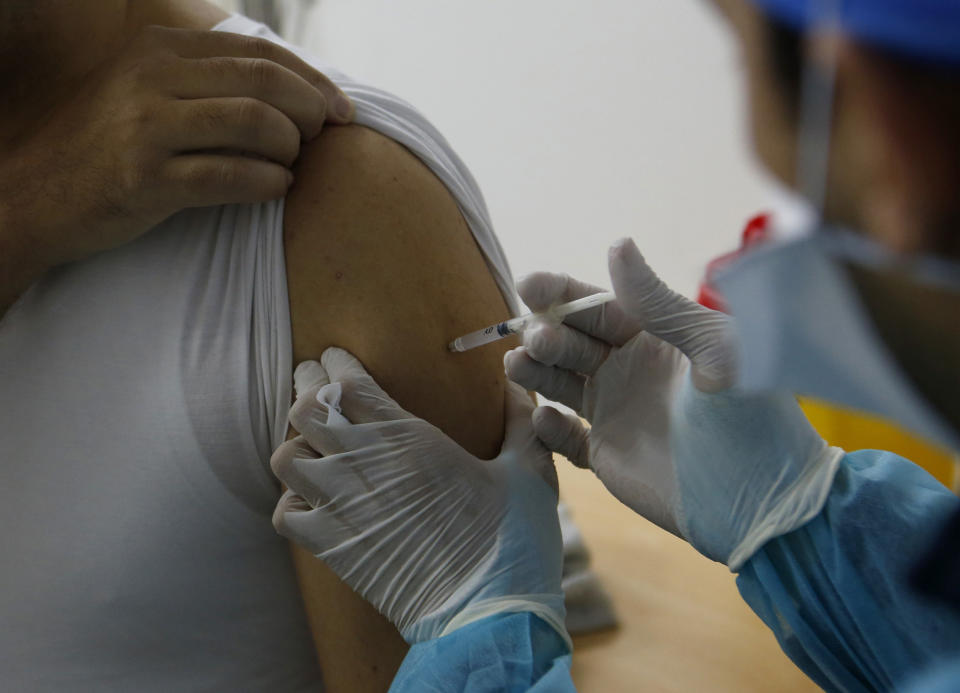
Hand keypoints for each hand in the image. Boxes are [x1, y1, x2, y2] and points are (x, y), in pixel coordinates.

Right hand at [1, 24, 353, 271]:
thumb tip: (297, 90)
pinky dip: (268, 182)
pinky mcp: (145, 179)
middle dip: (310, 110)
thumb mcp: (151, 93)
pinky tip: (275, 188)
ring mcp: (146, 127)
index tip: (341, 109)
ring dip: (290, 147)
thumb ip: (210, 82)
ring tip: (290, 164)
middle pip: (263, 81)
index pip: (258, 52)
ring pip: (253, 123)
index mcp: (160, 50)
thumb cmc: (114, 148)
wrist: (41, 195)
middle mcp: (152, 78)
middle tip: (323, 136)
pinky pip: (231, 175)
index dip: (312, 79)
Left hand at [271, 348, 568, 645]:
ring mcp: (343, 507)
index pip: (348, 383)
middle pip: (304, 408)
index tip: (335, 357)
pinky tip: (315, 498)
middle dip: (306, 390)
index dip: (335, 364)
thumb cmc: (513, 540)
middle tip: (315, 387)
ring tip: (317, 445)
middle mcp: (366, 465)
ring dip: (298, 445)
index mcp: (411, 439)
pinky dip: (292, 500)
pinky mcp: (333, 549)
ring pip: (286, 456)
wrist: (489, 613)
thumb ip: (520, 421)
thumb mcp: (530, 471)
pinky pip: (285, 512)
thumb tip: (516, 385)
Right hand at [506, 237, 842, 568]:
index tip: (528, 284)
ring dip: (536, 373)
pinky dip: (550, 429)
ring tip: (518, 366)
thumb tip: (617, 244)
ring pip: (560, 384)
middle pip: (572, 342)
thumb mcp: (715, 350)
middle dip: (547, 334)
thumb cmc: (750, 419)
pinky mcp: (606, 456)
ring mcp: (615, 412)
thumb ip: (661, 303)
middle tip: (536, 339)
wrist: (761, 502)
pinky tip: (547, 420)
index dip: (562, 293)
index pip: (600, 306)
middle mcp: (630, 369)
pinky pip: (565, 438)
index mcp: (657, 338)